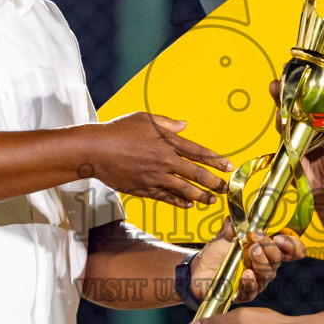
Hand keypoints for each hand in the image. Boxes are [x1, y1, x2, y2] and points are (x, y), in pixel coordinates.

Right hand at [88, 112, 230, 209]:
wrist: (95, 150)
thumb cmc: (118, 130)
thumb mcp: (144, 118)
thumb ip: (167, 123)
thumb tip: (184, 125)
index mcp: (166, 141)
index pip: (198, 152)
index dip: (216, 160)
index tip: (228, 167)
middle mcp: (164, 160)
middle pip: (196, 174)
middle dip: (214, 183)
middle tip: (225, 188)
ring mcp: (154, 177)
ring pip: (184, 190)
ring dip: (201, 196)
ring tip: (211, 200)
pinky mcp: (144, 189)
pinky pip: (167, 198)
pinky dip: (180, 202)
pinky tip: (189, 205)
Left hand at [190, 219, 306, 303]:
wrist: (199, 270)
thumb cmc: (217, 252)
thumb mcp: (224, 236)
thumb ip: (232, 226)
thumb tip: (234, 218)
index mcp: (265, 249)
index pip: (289, 249)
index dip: (292, 245)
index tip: (280, 238)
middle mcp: (265, 265)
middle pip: (277, 258)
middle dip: (269, 247)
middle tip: (257, 239)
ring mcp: (257, 280)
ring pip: (268, 273)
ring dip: (261, 262)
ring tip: (251, 252)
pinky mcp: (245, 293)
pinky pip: (253, 289)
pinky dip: (251, 281)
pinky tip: (246, 274)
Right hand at [269, 80, 323, 188]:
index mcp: (321, 121)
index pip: (312, 98)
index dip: (306, 84)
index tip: (304, 68)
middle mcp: (305, 125)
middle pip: (293, 102)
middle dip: (285, 87)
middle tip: (283, 72)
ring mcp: (295, 135)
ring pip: (284, 114)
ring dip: (280, 100)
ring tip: (277, 87)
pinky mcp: (287, 148)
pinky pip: (283, 133)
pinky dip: (280, 123)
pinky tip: (279, 113)